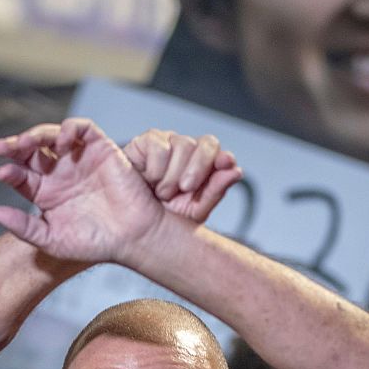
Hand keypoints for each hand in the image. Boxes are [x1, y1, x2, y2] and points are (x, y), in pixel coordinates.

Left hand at [0, 119, 166, 263]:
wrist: (132, 238)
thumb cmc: (95, 243)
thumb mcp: (52, 240)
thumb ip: (24, 228)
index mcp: (45, 192)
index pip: (20, 175)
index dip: (10, 172)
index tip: (3, 174)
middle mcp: (59, 173)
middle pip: (31, 151)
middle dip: (15, 146)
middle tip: (2, 148)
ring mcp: (78, 159)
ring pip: (51, 135)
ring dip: (36, 134)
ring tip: (25, 142)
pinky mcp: (100, 149)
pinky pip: (81, 129)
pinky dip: (68, 129)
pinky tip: (60, 144)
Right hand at [122, 129, 242, 223]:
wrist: (132, 225)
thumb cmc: (163, 218)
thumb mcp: (194, 211)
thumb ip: (216, 190)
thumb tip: (236, 171)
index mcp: (201, 166)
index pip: (217, 152)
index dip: (223, 157)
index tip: (225, 164)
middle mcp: (186, 152)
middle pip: (206, 144)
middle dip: (199, 167)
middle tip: (186, 188)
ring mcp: (166, 144)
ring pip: (184, 143)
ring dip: (174, 173)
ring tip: (162, 193)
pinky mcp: (145, 142)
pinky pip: (159, 144)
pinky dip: (156, 166)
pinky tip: (149, 180)